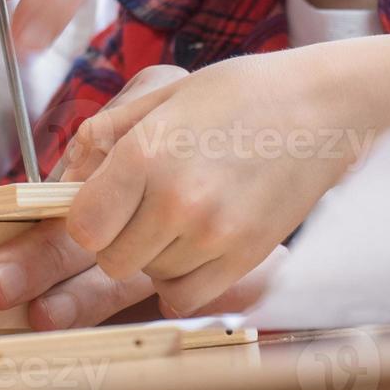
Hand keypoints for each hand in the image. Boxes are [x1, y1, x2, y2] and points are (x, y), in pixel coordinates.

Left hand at [0, 65, 283, 327]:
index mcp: (147, 153)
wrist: (322, 107)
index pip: (82, 226)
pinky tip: (195, 244)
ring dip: (153, 256)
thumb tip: (67, 169)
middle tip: (140, 210)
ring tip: (180, 214)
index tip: (100, 206)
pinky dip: (182, 280)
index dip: (86, 219)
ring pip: (149, 277)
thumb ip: (110, 132)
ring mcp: (213, 234)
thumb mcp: (167, 94)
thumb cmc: (243, 93)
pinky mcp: (245, 257)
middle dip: (116, 240)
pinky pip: (186, 297)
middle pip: (111, 260)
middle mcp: (176, 200)